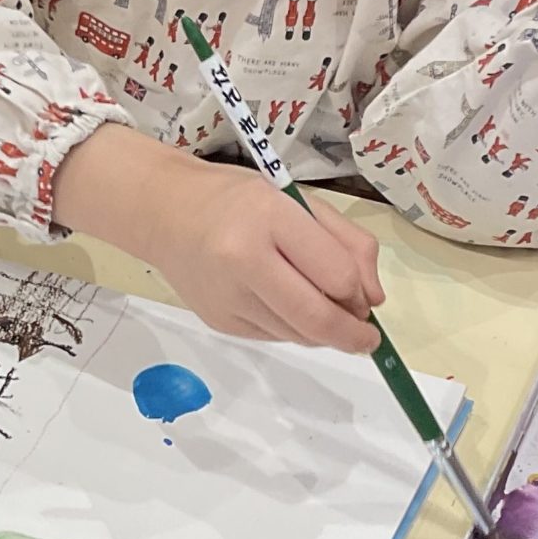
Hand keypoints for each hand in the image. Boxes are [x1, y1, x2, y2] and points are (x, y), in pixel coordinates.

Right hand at [53, 125, 384, 353]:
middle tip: (366, 338)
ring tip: (321, 308)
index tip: (366, 299)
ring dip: (322, 331)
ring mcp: (228, 297)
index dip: (360, 295)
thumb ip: (346, 243)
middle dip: (352, 335)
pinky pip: (274, 336)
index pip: (335, 275)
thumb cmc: (237, 200)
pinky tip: (283, 303)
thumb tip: (373, 299)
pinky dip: (292, 328)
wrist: (164, 213)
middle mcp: (244, 261)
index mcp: (270, 218)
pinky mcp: (219, 322)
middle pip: (316, 319)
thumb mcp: (298, 202)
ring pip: (298, 335)